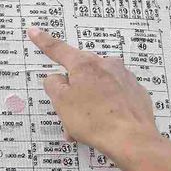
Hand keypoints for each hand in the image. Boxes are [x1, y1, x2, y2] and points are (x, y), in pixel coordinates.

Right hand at [27, 26, 161, 163]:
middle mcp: (106, 65)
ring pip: (97, 87)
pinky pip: (113, 97)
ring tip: (84, 127)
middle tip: (67, 113)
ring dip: (88, 103)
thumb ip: (53, 86)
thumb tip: (56, 78)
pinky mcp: (135, 92)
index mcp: (85, 65)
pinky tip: (103, 125)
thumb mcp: (61, 103)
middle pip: (80, 73)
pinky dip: (105, 108)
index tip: (35, 32)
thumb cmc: (96, 121)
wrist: (131, 139)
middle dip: (71, 92)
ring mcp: (124, 78)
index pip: (58, 50)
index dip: (43, 41)